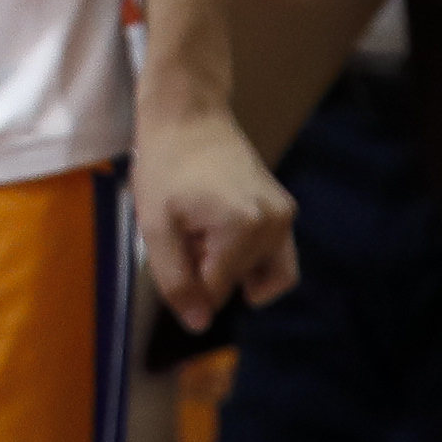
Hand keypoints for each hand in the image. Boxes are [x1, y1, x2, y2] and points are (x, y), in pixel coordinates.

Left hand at [132, 99, 296, 332]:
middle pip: (243, 283)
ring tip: (203, 231)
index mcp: (245, 230)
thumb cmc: (164, 166)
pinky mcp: (284, 208)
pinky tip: (217, 228)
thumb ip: (175, 280)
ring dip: (234, 267)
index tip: (174, 237)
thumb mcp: (155, 226)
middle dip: (211, 268)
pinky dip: (248, 255)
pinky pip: (274, 253)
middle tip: (187, 231)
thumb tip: (198, 325)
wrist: (188, 115)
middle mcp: (276, 225)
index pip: (217, 289)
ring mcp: (285, 216)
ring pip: (267, 274)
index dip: (187, 272)